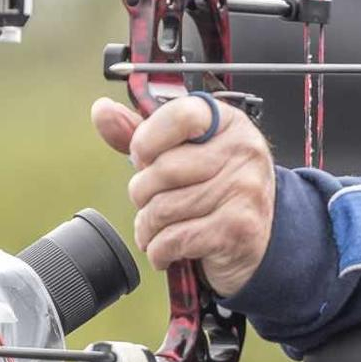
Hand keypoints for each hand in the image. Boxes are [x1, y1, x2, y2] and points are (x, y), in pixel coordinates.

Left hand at [91, 94, 275, 298]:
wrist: (258, 238)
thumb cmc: (214, 189)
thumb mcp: (184, 154)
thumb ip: (143, 133)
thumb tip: (102, 111)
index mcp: (227, 122)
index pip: (180, 115)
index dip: (148, 139)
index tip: (144, 157)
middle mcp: (243, 151)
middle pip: (163, 169)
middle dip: (142, 193)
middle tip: (150, 201)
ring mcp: (244, 190)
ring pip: (163, 208)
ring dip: (147, 226)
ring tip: (156, 229)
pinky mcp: (237, 229)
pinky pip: (174, 239)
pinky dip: (159, 250)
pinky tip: (166, 249)